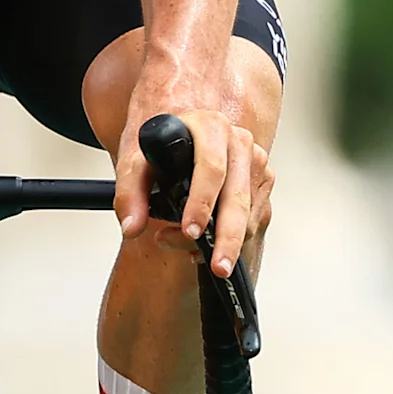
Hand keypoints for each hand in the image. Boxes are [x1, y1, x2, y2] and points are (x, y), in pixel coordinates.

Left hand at [114, 83, 272, 279]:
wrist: (184, 129)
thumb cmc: (164, 141)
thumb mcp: (136, 158)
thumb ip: (129, 192)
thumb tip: (131, 226)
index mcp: (210, 127)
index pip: (211, 169)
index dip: (201, 203)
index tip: (189, 230)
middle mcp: (239, 143)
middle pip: (238, 198)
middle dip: (227, 238)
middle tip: (217, 266)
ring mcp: (256, 163)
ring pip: (250, 214)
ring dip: (225, 241)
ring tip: (193, 254)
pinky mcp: (263, 182)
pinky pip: (255, 219)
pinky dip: (235, 239)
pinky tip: (206, 244)